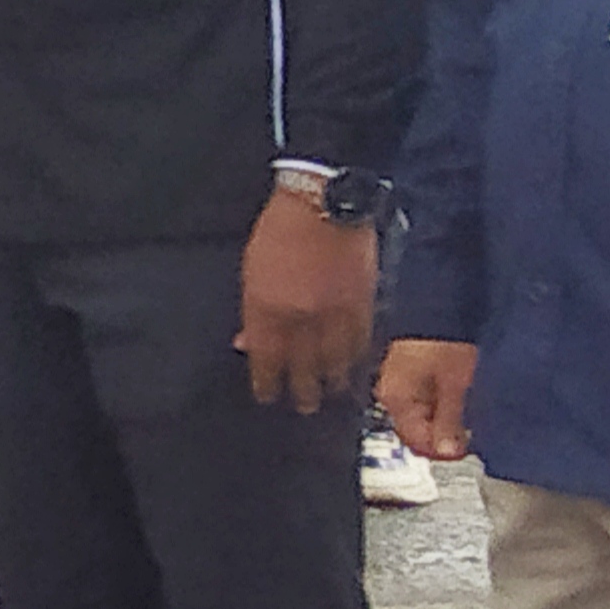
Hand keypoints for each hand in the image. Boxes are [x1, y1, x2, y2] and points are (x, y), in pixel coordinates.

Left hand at [233, 188, 379, 413]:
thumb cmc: (280, 230)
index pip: (266, 358)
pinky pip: (361, 339)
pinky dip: (358, 356)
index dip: (267, 382)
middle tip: (304, 407)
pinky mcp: (363, 301)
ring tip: (332, 394)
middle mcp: (300, 316)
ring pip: (336, 358)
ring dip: (334, 380)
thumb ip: (253, 312)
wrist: (324, 201)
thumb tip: (247, 342)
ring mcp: (334, 311)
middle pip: (303, 365)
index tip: (267, 396)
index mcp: (267, 307)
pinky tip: (356, 367)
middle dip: (303, 390)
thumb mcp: (251, 270)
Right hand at [377, 338, 478, 461]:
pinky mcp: (410, 370)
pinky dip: (443, 400)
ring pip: (423, 413)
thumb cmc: (443, 339)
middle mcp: (391, 392)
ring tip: (468, 407)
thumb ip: (450, 420)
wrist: (440, 302)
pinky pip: (425, 397)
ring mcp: (399, 381)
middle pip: (417, 429)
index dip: (443, 450)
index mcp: (396, 399)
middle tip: (472, 430)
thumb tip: (448, 453)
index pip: (416, 441)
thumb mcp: (454, 383)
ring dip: (445, 416)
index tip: (467, 450)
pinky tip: (459, 393)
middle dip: (444, 433)